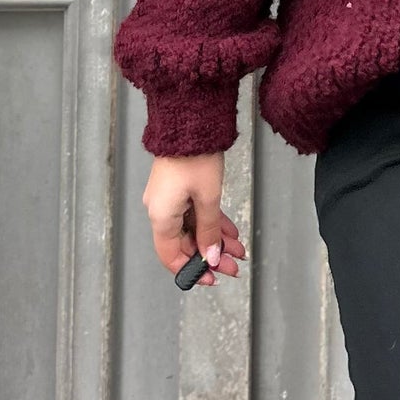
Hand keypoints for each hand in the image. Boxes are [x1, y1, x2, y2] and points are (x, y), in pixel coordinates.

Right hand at [144, 152, 246, 287]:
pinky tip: (230, 232)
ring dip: (215, 240)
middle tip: (235, 266)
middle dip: (211, 256)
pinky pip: (194, 214)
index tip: (213, 277)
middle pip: (185, 244)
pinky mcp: (178, 189)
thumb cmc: (195, 157)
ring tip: (239, 250)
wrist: (190, 122)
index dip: (192, 271)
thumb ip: (209, 231)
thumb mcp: (208, 198)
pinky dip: (212, 223)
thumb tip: (212, 257)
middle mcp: (160, 211)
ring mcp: (169, 200)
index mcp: (161, 217)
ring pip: (193, 229)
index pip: (171, 256)